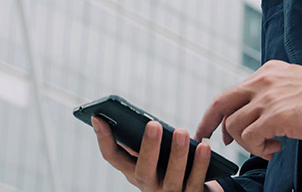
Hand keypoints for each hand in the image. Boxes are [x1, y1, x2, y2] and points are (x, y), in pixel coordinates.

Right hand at [92, 117, 217, 190]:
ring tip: (182, 132)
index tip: (98, 117)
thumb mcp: (156, 155)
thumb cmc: (171, 165)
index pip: (112, 157)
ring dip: (177, 154)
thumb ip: (149, 140)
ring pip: (172, 178)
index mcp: (134, 172)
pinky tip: (203, 147)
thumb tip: (143, 116)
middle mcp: (148, 187)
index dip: (103, 139)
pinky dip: (200, 164)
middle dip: (148, 147)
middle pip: (143, 171)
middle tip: (154, 124)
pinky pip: (196, 181)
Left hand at [194, 59, 301, 159]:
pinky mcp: (277, 116)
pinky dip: (259, 149)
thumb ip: (273, 92)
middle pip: (221, 103)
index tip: (210, 127)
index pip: (231, 92)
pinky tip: (277, 147)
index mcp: (267, 72)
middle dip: (209, 124)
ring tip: (270, 146)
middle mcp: (263, 81)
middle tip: (213, 141)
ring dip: (248, 144)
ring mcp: (268, 98)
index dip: (216, 112)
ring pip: (234, 126)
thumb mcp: (294, 83)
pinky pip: (250, 138)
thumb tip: (255, 113)